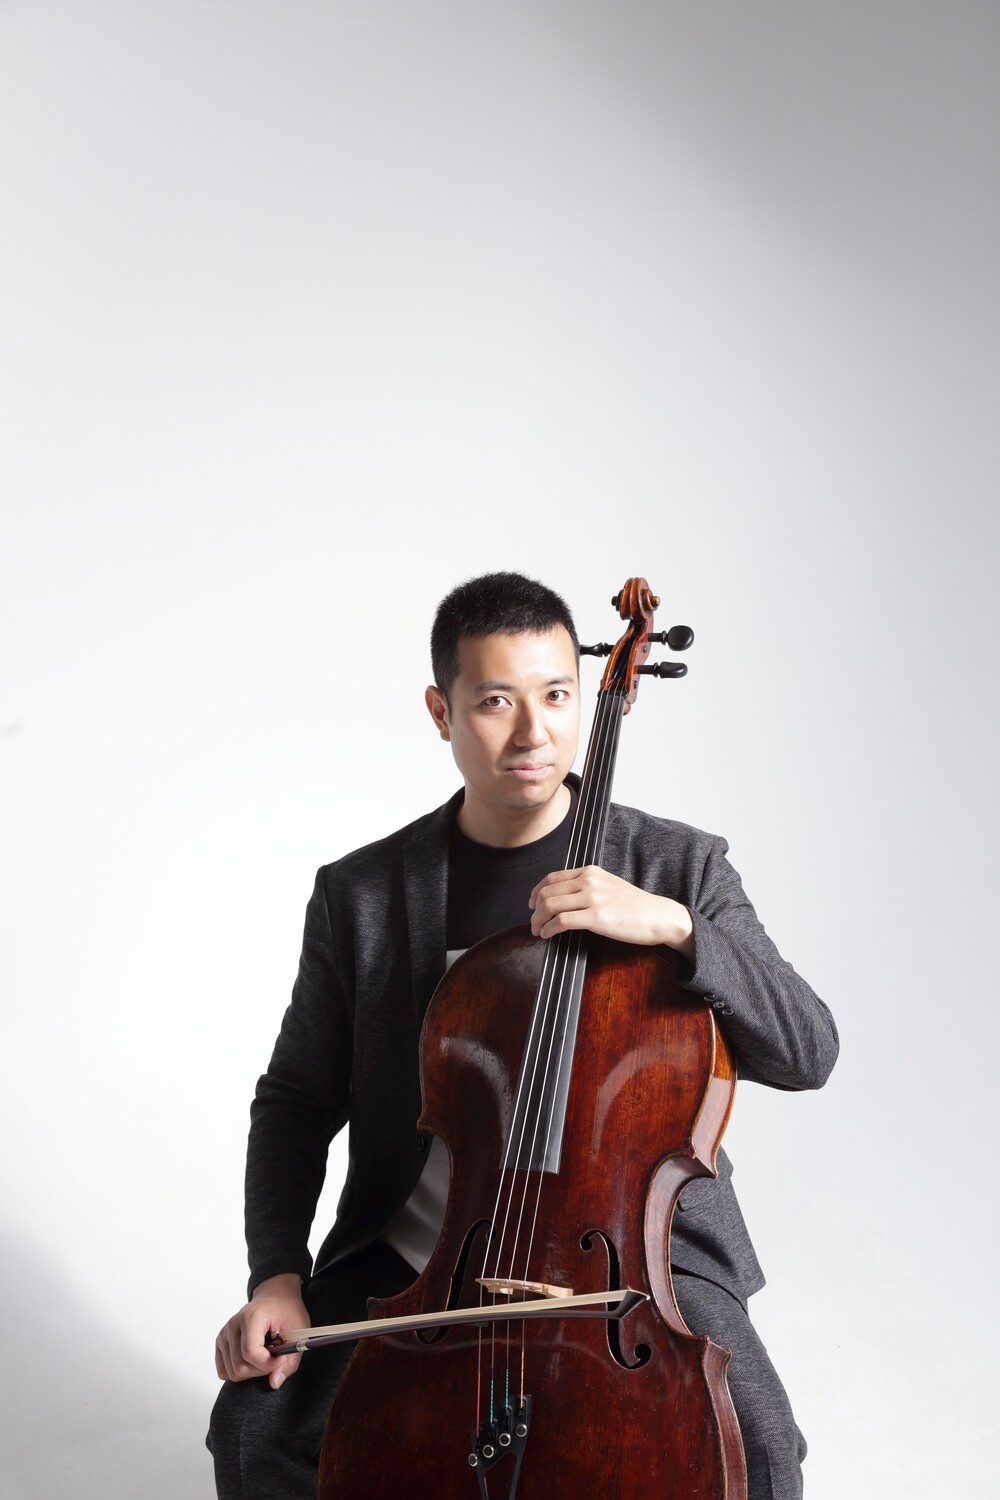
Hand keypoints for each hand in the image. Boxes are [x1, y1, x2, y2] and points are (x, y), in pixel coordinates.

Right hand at [215, 1273, 308, 1387]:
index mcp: (251, 1317)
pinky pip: (224, 1371)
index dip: (268, 1364)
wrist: (276, 1296)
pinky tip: (252, 1359)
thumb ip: (289, 1362)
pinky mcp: (221, 1342)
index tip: (282, 1358)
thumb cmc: (287, 1311)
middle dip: (261, 1370)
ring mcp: (224, 1334)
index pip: (251, 1353)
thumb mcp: (298, 1334)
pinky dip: (239, 1371)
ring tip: (265, 1355)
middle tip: (275, 1358)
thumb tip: (274, 1383)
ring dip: (251, 1372)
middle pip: (240, 1367)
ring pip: (232, 1372)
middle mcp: (233, 1325)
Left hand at [529, 866, 694, 960]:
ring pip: (550, 905)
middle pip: (547, 892)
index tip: (532, 903)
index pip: (552, 877)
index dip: (536, 891)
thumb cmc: (636, 906)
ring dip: (538, 921)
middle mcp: (589, 881)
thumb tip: (565, 898)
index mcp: (590, 872)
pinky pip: (561, 921)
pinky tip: (548, 935)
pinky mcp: (596, 917)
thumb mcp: (609, 885)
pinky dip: (549, 929)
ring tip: (538, 931)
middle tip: (533, 923)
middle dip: (535, 910)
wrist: (658, 916)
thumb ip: (588, 886)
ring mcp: (592, 898)